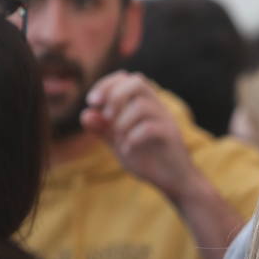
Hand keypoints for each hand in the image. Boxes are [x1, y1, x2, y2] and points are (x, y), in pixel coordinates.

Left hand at [81, 72, 198, 200]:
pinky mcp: (171, 137)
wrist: (173, 180)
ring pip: (141, 106)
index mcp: (144, 103)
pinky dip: (132, 138)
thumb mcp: (119, 142)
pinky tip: (128, 150)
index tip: (92, 102)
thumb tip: (85, 114)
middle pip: (137, 82)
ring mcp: (165, 120)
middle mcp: (156, 106)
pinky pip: (150, 128)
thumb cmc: (147, 158)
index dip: (106, 85)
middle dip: (115, 96)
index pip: (125, 78)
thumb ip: (103, 129)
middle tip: (107, 118)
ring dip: (122, 122)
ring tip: (119, 139)